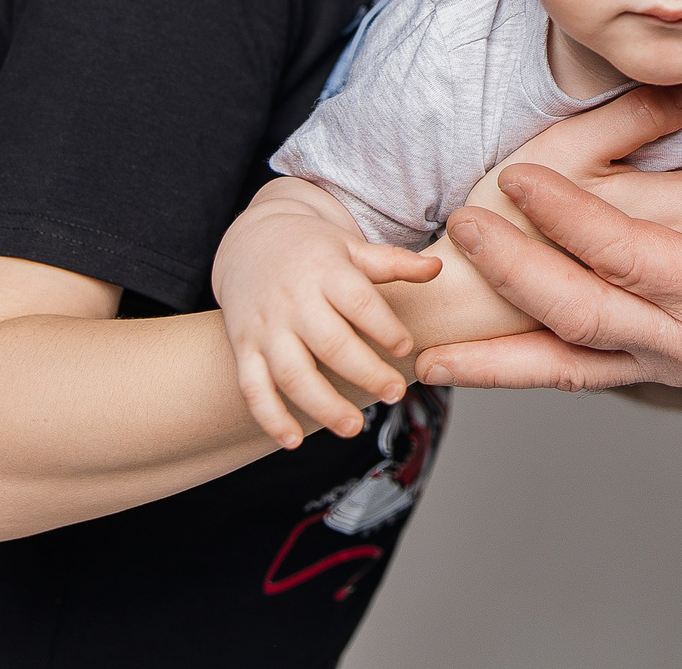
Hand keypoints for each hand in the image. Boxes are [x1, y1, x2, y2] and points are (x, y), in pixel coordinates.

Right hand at [211, 179, 441, 445]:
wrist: (251, 241)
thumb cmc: (314, 251)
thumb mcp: (352, 247)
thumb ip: (393, 262)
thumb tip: (438, 268)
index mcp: (325, 272)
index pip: (358, 302)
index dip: (384, 327)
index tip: (407, 348)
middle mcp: (293, 300)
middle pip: (329, 343)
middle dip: (365, 373)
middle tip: (396, 393)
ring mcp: (266, 327)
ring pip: (291, 372)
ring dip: (322, 405)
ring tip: (354, 428)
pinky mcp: (243, 348)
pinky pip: (253, 387)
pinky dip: (270, 417)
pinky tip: (294, 441)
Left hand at [413, 51, 681, 390]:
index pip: (627, 256)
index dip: (568, 218)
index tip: (517, 179)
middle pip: (579, 315)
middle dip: (512, 274)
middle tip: (458, 230)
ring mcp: (667, 365)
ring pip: (566, 366)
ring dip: (495, 356)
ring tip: (425, 346)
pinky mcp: (654, 370)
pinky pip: (575, 376)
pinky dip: (518, 373)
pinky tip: (464, 370)